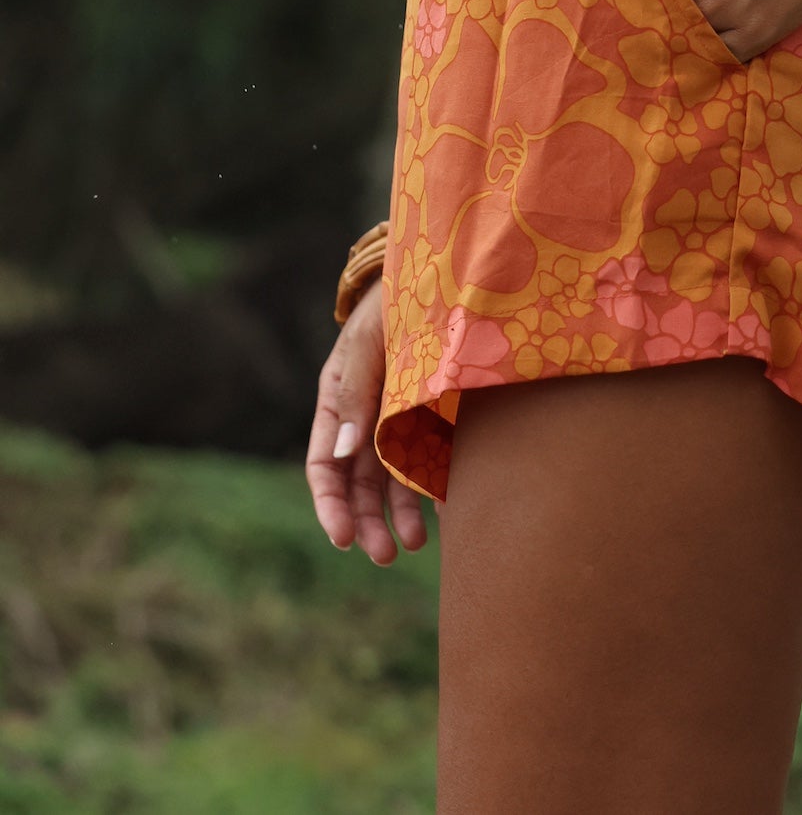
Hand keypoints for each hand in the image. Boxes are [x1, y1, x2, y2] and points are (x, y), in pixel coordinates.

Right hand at [305, 279, 426, 565]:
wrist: (441, 272)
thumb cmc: (394, 303)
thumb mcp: (369, 344)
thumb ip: (356, 396)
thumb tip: (344, 455)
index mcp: (337, 401)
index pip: (325, 465)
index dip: (331, 505)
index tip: (342, 539)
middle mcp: (364, 418)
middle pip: (359, 484)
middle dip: (367, 523)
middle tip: (385, 555)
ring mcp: (398, 418)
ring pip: (392, 481)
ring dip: (400, 515)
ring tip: (416, 545)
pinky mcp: (433, 416)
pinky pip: (430, 460)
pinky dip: (434, 488)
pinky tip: (448, 513)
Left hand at [561, 0, 801, 61]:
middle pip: (640, 2)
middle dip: (630, 2)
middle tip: (620, 8)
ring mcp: (723, 9)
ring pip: (672, 32)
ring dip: (662, 30)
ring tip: (652, 30)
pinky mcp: (756, 33)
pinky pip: (712, 55)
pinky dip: (700, 50)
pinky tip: (693, 41)